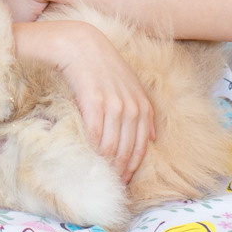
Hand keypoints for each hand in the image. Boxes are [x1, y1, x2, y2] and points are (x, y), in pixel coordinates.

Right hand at [22, 21, 152, 180]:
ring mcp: (114, 104)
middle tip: (110, 187)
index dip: (133, 167)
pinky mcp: (95, 102)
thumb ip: (140, 110)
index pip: (142, 146)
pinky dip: (94, 151)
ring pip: (113, 146)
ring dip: (106, 166)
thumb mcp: (128, 86)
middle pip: (128, 150)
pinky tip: (88, 161)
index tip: (124, 182)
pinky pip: (96, 135)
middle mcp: (132, 106)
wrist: (79, 44)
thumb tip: (152, 138)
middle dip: (120, 171)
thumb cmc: (100, 66)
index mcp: (142, 104)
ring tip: (98, 179)